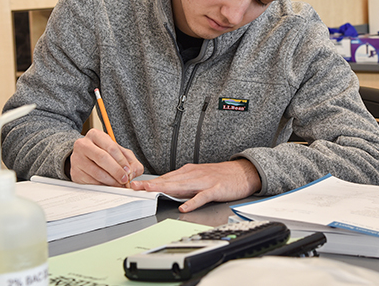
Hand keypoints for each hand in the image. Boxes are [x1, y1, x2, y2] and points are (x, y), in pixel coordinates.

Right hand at [69, 128, 143, 186]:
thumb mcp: (118, 152)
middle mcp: (83, 144)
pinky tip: (108, 185)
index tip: (128, 170)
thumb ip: (130, 160)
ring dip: (111, 181)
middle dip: (116, 171)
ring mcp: (77, 159)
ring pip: (96, 172)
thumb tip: (133, 171)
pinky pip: (91, 182)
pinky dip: (102, 185)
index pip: (111, 147)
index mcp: (95, 135)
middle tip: (124, 179)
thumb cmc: (102, 152)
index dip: (122, 160)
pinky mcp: (75, 172)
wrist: (83, 157)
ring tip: (118, 184)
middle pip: (102, 158)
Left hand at [130, 159, 261, 212]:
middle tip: (136, 186)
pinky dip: (193, 202)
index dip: (150, 181)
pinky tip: (184, 207)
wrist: (242, 172)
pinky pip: (202, 197)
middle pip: (169, 180)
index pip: (166, 177)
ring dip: (165, 188)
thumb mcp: (198, 175)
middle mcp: (193, 175)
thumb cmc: (220, 175)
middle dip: (151, 184)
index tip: (136, 184)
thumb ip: (183, 181)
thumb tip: (166, 187)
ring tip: (151, 192)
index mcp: (188, 171)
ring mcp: (204, 182)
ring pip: (181, 186)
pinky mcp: (216, 189)